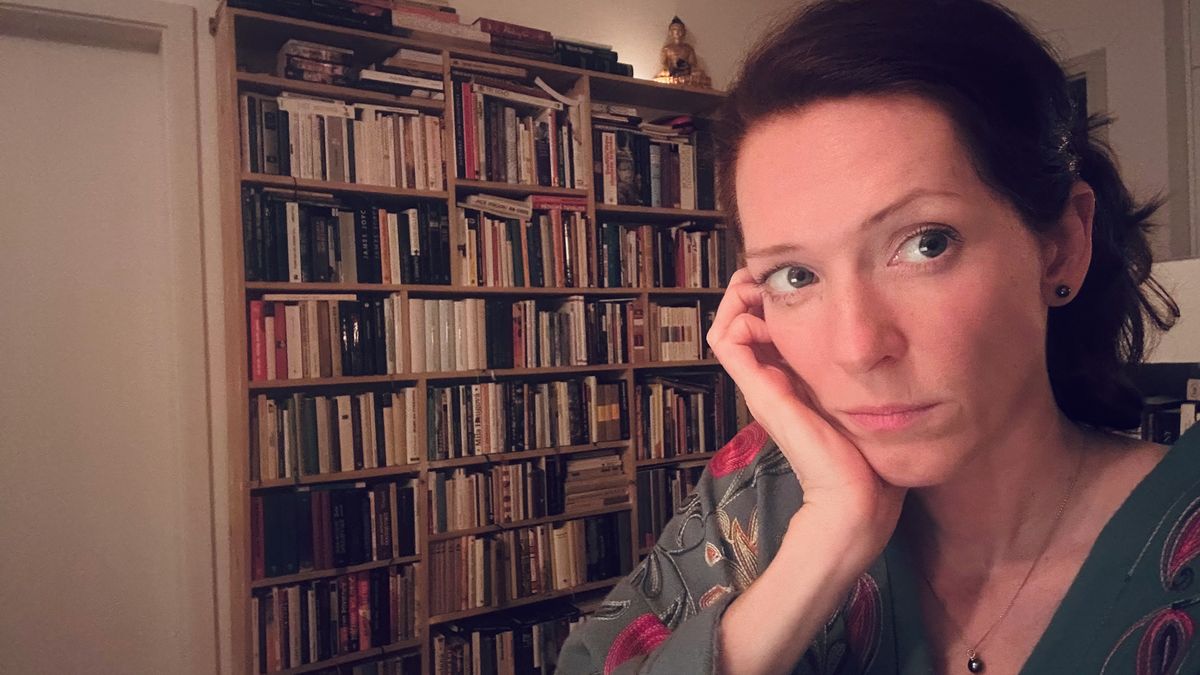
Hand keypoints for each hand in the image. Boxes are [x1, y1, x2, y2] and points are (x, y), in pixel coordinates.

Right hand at [706, 268, 904, 552]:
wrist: (857, 497)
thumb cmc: (867, 455)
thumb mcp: (862, 400)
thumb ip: (860, 376)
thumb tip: (879, 342)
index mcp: (791, 380)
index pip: (763, 327)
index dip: (771, 297)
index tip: (800, 280)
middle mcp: (769, 380)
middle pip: (738, 321)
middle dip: (755, 289)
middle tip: (781, 275)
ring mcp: (760, 386)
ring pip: (726, 325)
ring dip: (743, 297)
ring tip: (769, 285)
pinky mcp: (760, 392)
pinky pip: (728, 340)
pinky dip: (740, 316)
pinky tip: (773, 311)